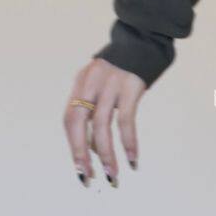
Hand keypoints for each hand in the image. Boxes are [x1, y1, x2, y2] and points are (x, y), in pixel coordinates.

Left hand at [63, 57, 146, 187]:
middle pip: (77, 122)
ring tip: (113, 174)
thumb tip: (94, 146)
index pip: (70, 119)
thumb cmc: (125, 67)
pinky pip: (126, 120)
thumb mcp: (102, 82)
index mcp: (82, 84)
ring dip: (106, 153)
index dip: (73, 145)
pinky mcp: (131, 86)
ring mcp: (110, 84)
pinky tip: (132, 158)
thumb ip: (96, 107)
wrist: (145, 37)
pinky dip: (128, 141)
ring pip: (102, 125)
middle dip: (81, 152)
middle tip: (88, 177)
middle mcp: (91, 83)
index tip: (80, 169)